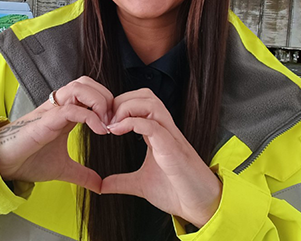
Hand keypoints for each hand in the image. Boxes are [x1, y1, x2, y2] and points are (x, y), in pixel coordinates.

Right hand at [0, 76, 111, 192]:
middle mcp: (58, 107)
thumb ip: (83, 174)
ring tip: (107, 123)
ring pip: (78, 87)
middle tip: (115, 120)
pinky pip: (71, 108)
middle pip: (86, 82)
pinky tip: (101, 131)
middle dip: (106, 96)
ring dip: (99, 101)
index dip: (107, 102)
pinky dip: (90, 116)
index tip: (117, 124)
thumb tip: (100, 186)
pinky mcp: (45, 121)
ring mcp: (51, 111)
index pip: (89, 91)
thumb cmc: (28, 160)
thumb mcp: (63, 168)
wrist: (4, 164)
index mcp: (64, 113)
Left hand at [101, 88, 221, 227]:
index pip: (139, 101)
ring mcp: (170, 137)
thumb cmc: (176, 192)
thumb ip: (120, 181)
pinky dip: (132, 123)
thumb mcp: (140, 184)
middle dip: (120, 101)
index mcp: (157, 133)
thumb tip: (100, 185)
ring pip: (150, 102)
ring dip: (126, 108)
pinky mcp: (172, 148)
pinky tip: (117, 131)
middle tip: (104, 120)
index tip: (102, 122)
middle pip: (144, 95)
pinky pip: (153, 125)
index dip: (118, 105)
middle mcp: (165, 130)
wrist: (200, 206)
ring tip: (111, 124)